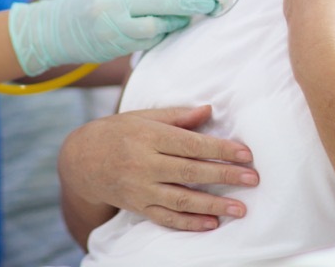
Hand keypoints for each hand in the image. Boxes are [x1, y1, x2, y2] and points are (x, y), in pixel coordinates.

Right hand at [9, 0, 214, 75]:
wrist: (50, 31)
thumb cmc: (84, 9)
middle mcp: (114, 3)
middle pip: (161, 3)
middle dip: (190, 4)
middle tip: (211, 3)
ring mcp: (113, 25)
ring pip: (155, 25)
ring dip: (175, 23)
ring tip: (187, 20)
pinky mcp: (112, 45)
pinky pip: (145, 41)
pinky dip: (157, 36)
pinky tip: (163, 32)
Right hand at [59, 105, 257, 231]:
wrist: (81, 160)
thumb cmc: (118, 132)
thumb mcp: (143, 116)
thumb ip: (177, 116)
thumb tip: (209, 111)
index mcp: (148, 136)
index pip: (190, 144)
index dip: (219, 149)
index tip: (245, 153)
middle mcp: (143, 163)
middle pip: (190, 172)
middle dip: (224, 176)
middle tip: (253, 179)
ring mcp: (139, 188)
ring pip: (181, 199)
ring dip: (213, 205)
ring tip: (240, 209)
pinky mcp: (137, 207)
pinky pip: (166, 218)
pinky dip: (190, 223)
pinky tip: (212, 223)